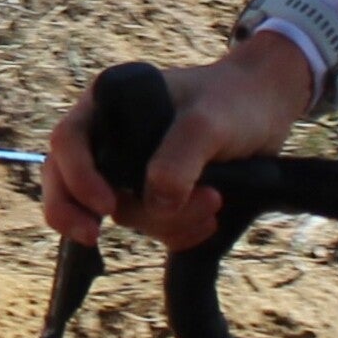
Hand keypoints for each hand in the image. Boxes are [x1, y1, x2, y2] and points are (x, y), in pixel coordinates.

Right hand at [42, 30, 314, 252]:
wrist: (270, 108)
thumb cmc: (235, 101)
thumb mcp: (208, 122)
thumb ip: (179, 158)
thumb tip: (155, 202)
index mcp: (110, 107)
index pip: (67, 143)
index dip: (75, 178)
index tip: (104, 205)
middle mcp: (113, 140)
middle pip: (74, 186)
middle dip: (81, 214)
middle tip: (93, 237)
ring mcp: (136, 171)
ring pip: (125, 213)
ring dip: (166, 220)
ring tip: (215, 200)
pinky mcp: (161, 195)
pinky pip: (155, 228)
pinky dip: (179, 232)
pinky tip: (209, 220)